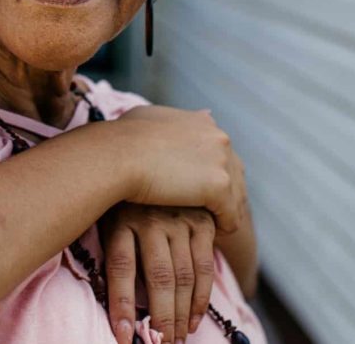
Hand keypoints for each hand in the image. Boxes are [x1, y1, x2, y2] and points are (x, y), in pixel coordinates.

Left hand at [102, 204, 216, 343]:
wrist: (144, 162)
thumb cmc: (119, 202)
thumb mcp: (105, 219)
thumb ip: (111, 252)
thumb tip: (112, 299)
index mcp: (121, 219)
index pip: (121, 267)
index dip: (121, 305)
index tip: (124, 337)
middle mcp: (151, 219)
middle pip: (158, 278)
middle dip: (160, 318)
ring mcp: (180, 220)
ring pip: (184, 276)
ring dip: (181, 314)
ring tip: (176, 340)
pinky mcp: (202, 222)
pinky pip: (205, 267)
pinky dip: (201, 298)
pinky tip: (193, 320)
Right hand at [112, 105, 245, 233]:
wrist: (118, 156)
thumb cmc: (122, 140)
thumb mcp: (146, 119)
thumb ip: (167, 121)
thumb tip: (176, 119)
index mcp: (203, 122)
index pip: (220, 151)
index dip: (210, 172)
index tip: (198, 188)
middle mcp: (218, 137)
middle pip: (234, 173)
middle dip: (224, 193)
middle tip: (211, 213)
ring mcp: (221, 161)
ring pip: (236, 196)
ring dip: (226, 212)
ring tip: (213, 228)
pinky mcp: (218, 186)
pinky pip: (231, 215)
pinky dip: (224, 227)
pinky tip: (213, 236)